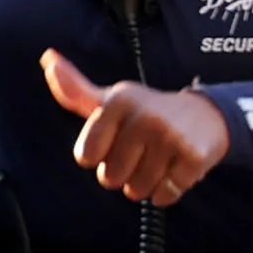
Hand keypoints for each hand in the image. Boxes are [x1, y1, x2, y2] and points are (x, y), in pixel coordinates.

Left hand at [40, 49, 230, 206]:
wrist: (204, 116)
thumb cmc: (143, 112)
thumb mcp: (107, 100)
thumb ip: (74, 89)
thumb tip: (47, 58)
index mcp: (117, 101)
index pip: (85, 155)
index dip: (95, 158)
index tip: (109, 143)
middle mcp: (143, 116)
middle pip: (110, 176)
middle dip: (119, 174)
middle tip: (136, 154)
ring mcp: (171, 136)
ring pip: (137, 189)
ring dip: (142, 185)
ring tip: (154, 162)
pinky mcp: (195, 157)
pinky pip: (165, 195)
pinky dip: (165, 193)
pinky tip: (172, 173)